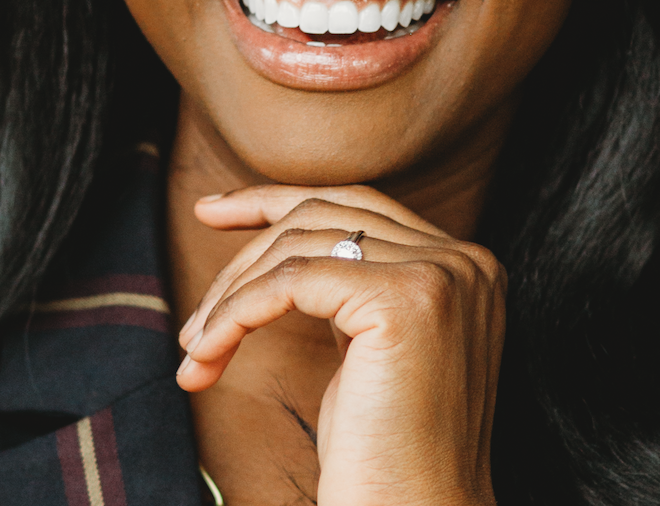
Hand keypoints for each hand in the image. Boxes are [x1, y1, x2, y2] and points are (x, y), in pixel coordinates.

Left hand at [177, 184, 505, 505]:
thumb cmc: (383, 458)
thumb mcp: (365, 349)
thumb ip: (349, 283)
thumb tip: (278, 230)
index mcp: (465, 266)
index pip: (357, 203)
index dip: (277, 201)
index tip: (215, 212)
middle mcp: (464, 260)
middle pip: (326, 213)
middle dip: (245, 245)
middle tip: (194, 308)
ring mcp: (440, 276)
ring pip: (301, 243)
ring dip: (231, 295)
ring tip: (196, 349)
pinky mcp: (404, 301)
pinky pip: (291, 280)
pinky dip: (237, 312)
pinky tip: (208, 353)